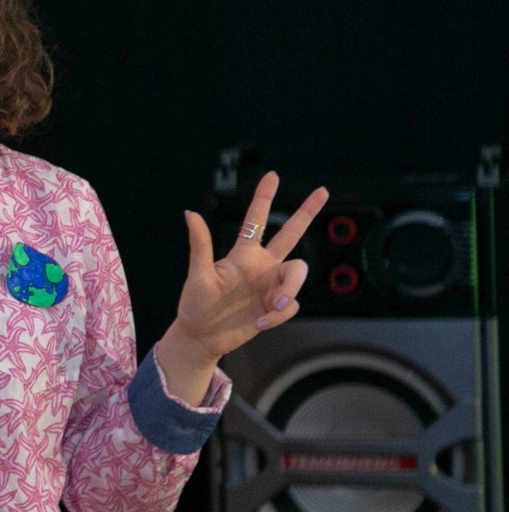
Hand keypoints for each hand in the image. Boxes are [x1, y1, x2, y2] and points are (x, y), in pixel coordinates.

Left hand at [167, 171, 328, 364]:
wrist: (202, 336)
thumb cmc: (195, 304)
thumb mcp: (197, 275)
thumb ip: (200, 245)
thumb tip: (190, 213)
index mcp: (242, 254)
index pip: (256, 220)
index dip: (264, 198)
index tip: (272, 175)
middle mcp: (261, 265)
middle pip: (291, 234)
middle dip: (307, 212)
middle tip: (323, 191)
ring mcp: (271, 285)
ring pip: (298, 273)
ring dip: (290, 289)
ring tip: (274, 306)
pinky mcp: (277, 306)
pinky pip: (291, 305)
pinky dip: (278, 316)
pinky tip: (260, 323)